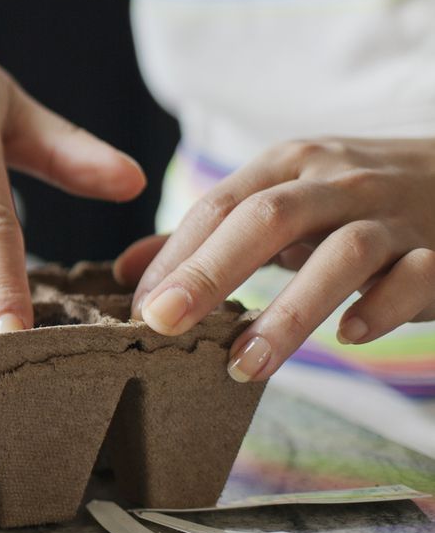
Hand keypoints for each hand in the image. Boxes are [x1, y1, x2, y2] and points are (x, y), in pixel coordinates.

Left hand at [117, 138, 434, 381]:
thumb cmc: (353, 201)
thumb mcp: (282, 200)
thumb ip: (209, 235)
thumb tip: (127, 272)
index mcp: (290, 166)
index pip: (220, 205)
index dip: (177, 256)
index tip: (141, 308)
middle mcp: (339, 182)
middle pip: (268, 217)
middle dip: (210, 271)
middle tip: (163, 323)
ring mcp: (395, 216)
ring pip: (343, 253)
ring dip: (290, 312)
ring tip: (244, 366)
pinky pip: (416, 275)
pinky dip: (382, 305)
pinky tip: (349, 337)